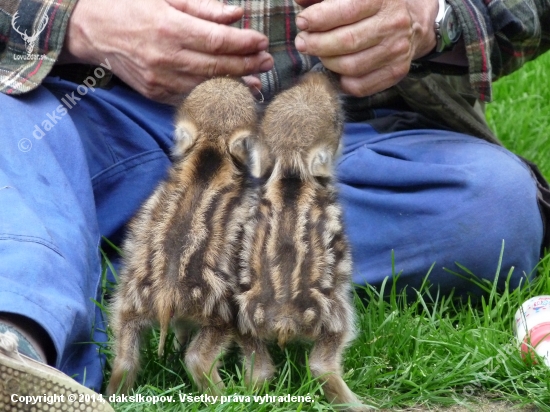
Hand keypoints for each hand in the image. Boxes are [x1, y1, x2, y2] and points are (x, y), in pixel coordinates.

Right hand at [59, 0, 272, 104]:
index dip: (243, 43)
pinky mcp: (156, 93)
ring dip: (236, 84)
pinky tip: (230, 91)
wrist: (92, 30)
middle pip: (218, 66)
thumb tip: (236, 13)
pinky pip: (191, 97)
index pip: (218, 40)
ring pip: (208, 86)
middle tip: (266, 61)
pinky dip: (214, 95)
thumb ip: (203, 8)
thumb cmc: (130, 7)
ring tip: (257, 80)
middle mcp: (167, 57)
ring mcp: (161, 80)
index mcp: (170, 28)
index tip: (261, 41)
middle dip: (247, 64)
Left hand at [294, 0, 437, 96]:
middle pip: (346, 41)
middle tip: (302, 42)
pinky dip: (342, 80)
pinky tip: (336, 69)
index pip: (346, 10)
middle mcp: (394, 24)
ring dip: (327, 62)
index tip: (302, 22)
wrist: (415, 19)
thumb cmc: (374, 2)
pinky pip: (360, 86)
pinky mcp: (397, 71)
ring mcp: (397, 50)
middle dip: (317, 43)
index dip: (319, 18)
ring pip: (350, 66)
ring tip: (319, 53)